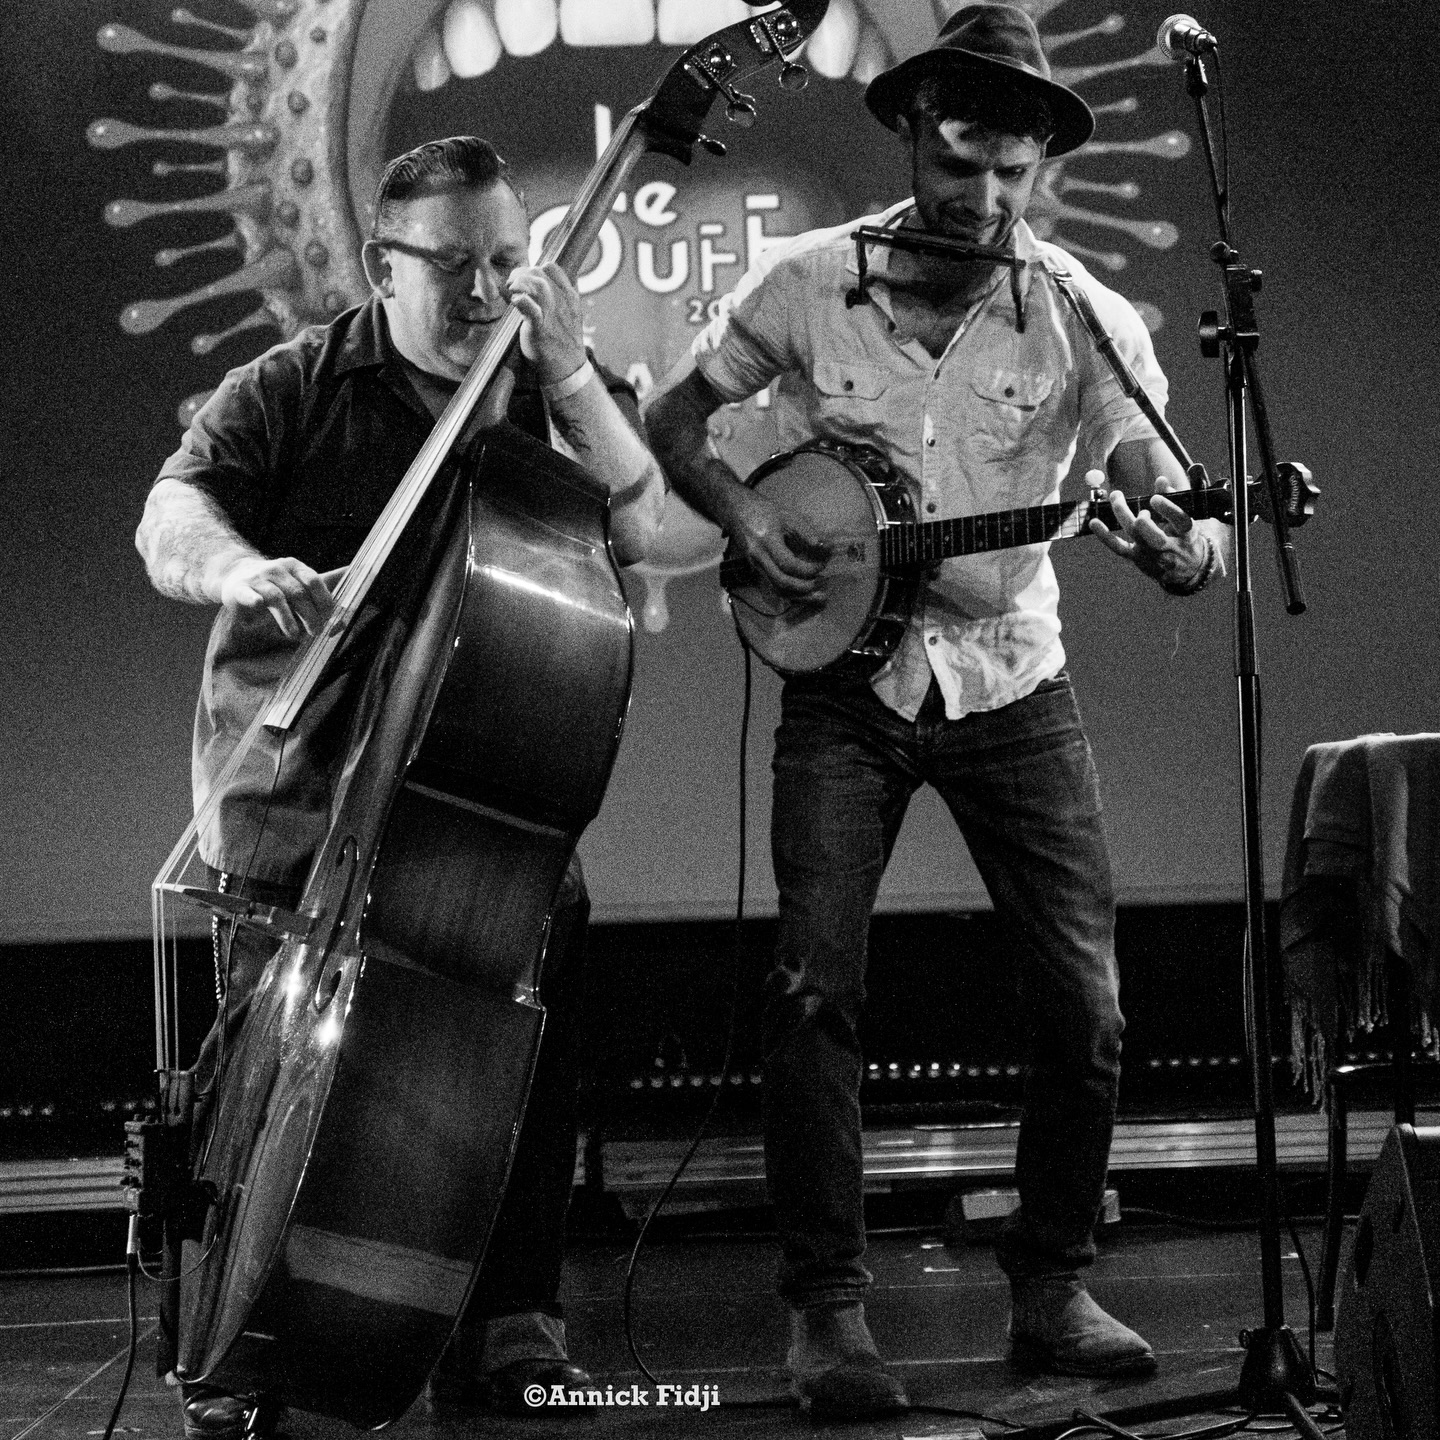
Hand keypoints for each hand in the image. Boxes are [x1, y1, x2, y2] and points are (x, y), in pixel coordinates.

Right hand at [214, 554, 335, 639]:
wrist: (235, 575)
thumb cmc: (275, 585)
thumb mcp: (297, 585)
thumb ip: (319, 597)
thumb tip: (343, 617)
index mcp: (295, 567)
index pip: (314, 581)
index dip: (324, 601)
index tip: (329, 618)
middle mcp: (277, 569)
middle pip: (298, 593)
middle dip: (310, 615)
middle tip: (315, 632)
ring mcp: (258, 578)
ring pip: (276, 597)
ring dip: (287, 619)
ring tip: (293, 634)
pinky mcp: (239, 588)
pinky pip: (248, 594)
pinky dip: (254, 599)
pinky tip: (259, 605)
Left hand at [506, 261, 586, 387]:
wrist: (568, 369)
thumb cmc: (563, 342)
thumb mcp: (569, 315)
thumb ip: (560, 298)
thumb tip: (544, 282)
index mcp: (570, 297)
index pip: (552, 268)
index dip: (535, 268)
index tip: (524, 278)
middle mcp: (563, 303)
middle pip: (540, 273)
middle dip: (521, 274)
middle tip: (512, 284)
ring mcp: (552, 315)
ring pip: (536, 284)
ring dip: (519, 283)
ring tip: (512, 290)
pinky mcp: (540, 329)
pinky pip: (529, 307)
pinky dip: (519, 300)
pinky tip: (514, 303)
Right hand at [727, 486, 830, 597]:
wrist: (737, 513)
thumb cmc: (764, 511)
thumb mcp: (787, 516)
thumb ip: (807, 531)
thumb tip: (826, 547)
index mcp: (766, 541)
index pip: (788, 564)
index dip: (808, 568)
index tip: (822, 564)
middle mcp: (759, 558)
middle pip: (781, 582)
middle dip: (805, 587)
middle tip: (821, 581)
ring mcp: (755, 567)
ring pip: (777, 590)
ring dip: (799, 596)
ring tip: (818, 595)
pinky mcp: (757, 571)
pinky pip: (774, 588)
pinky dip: (792, 594)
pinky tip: (806, 594)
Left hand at [1087, 471, 1207, 588]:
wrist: (1186, 568)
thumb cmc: (1184, 536)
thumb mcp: (1186, 518)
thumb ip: (1174, 498)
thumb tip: (1160, 480)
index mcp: (1187, 533)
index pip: (1180, 521)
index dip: (1167, 510)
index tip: (1154, 498)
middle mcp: (1170, 547)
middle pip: (1155, 537)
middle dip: (1143, 522)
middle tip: (1139, 509)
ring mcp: (1151, 554)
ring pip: (1135, 535)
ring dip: (1123, 513)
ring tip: (1116, 496)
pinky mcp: (1137, 558)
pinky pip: (1118, 547)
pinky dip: (1105, 535)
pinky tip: (1094, 522)